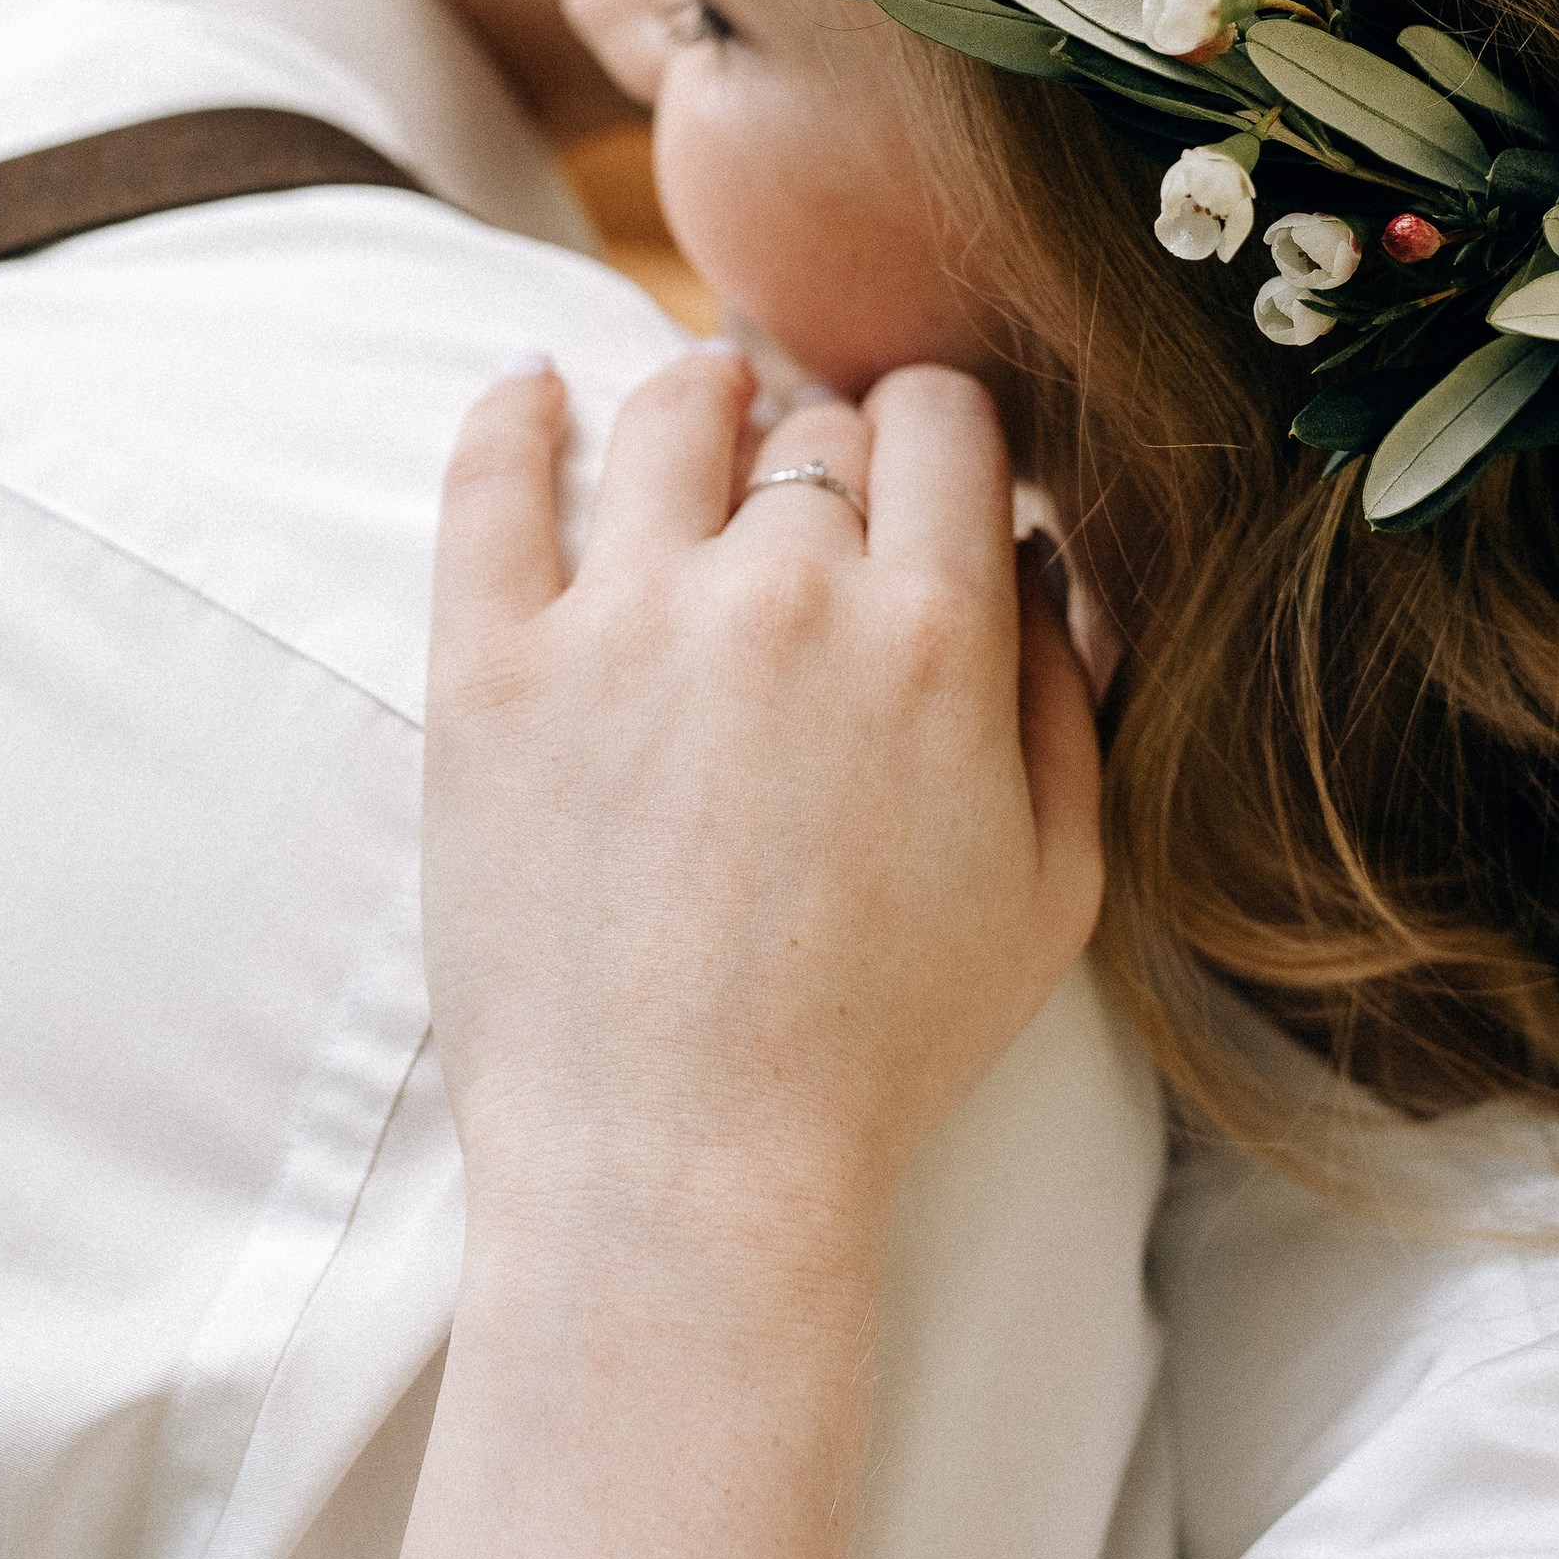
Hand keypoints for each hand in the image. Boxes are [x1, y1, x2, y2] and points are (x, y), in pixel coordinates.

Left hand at [422, 346, 1104, 1271]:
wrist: (682, 1169)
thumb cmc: (879, 1047)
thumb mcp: (1052, 885)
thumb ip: (1064, 698)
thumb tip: (1033, 559)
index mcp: (934, 632)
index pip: (946, 417)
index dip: (941, 428)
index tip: (921, 464)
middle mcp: (784, 592)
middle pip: (816, 422)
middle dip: (830, 442)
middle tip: (813, 486)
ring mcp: (627, 619)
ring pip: (669, 417)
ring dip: (699, 396)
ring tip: (702, 403)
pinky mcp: (493, 668)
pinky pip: (493, 481)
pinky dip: (511, 415)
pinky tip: (527, 388)